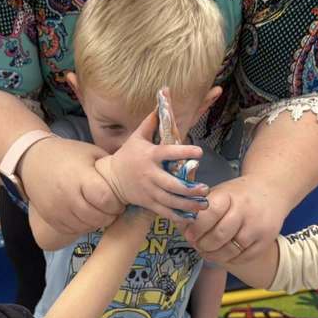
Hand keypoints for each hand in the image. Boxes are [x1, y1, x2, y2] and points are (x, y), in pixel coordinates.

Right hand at [21, 136, 124, 233]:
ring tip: (98, 211)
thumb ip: (109, 169)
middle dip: (109, 215)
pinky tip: (84, 215)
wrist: (32, 159)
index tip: (117, 202)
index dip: (116, 204)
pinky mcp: (50, 218)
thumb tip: (133, 181)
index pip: (105, 199)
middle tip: (111, 209)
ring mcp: (57, 209)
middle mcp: (67, 195)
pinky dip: (82, 226)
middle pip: (97, 217)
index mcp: (80, 176)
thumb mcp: (91, 153)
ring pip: (86, 226)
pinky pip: (72, 230)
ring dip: (96, 222)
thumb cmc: (68, 155)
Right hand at [94, 111, 208, 221]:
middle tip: (205, 188)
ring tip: (203, 204)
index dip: (183, 152)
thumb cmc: (127, 155)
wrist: (111, 179)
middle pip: (171, 184)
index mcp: (149, 156)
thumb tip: (161, 100)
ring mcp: (149, 191)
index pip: (167, 153)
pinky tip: (192, 216)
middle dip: (189, 188)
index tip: (199, 152)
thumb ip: (150, 122)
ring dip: (188, 204)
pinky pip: (164, 211)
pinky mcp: (148, 203)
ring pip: (171, 201)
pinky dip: (178, 216)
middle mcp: (150, 175)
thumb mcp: (136, 137)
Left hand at [183, 174, 286, 264]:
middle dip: (203, 244)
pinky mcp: (266, 240)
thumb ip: (199, 208)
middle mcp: (246, 211)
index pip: (209, 214)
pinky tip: (223, 253)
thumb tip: (180, 225)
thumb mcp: (219, 192)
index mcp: (230, 195)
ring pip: (230, 250)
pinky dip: (230, 259)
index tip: (189, 234)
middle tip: (197, 244)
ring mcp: (257, 227)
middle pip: (218, 236)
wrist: (271, 191)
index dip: (196, 228)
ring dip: (214, 255)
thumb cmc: (238, 195)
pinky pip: (243, 258)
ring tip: (207, 251)